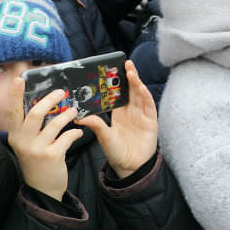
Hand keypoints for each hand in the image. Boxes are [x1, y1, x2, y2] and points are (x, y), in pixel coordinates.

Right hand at [7, 80, 81, 200]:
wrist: (43, 189)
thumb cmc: (38, 161)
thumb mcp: (28, 144)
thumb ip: (32, 127)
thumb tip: (45, 103)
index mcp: (15, 136)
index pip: (12, 112)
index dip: (15, 95)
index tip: (19, 79)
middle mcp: (22, 141)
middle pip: (34, 114)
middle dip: (50, 100)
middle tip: (62, 92)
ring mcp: (36, 149)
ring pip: (54, 124)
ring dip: (67, 115)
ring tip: (74, 111)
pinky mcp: (51, 156)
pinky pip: (67, 137)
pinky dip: (75, 133)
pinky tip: (78, 133)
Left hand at [76, 62, 157, 178]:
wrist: (130, 166)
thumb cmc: (116, 152)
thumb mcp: (103, 136)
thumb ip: (95, 124)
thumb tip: (78, 115)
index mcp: (120, 112)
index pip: (120, 93)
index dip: (118, 81)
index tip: (112, 69)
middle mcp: (132, 111)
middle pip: (132, 89)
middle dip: (130, 76)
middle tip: (125, 63)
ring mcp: (142, 115)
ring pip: (141, 94)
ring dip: (137, 82)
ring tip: (131, 71)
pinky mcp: (151, 121)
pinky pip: (149, 105)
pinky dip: (145, 95)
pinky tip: (140, 88)